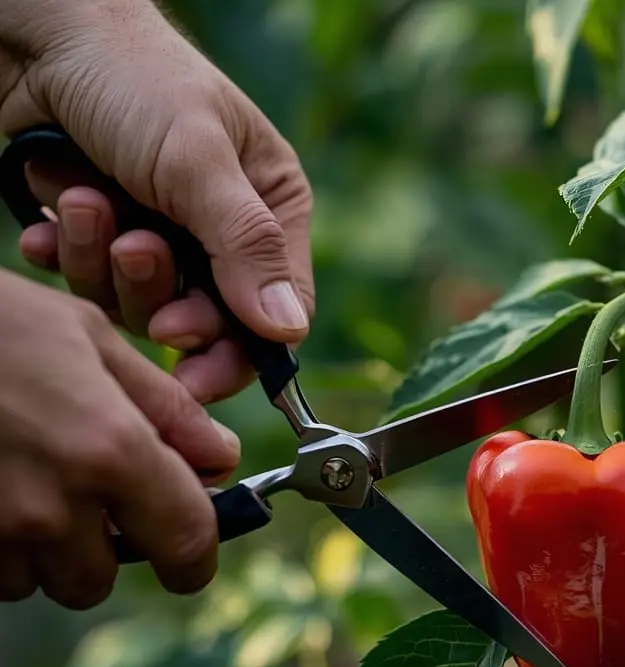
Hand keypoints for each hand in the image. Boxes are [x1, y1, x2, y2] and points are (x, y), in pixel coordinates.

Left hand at [0, 0, 313, 404]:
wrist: (32, 30)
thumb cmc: (134, 79)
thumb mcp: (199, 163)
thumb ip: (247, 249)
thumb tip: (290, 331)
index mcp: (269, 211)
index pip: (273, 313)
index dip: (235, 352)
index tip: (193, 373)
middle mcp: (219, 232)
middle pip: (203, 320)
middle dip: (157, 294)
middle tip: (134, 252)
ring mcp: (159, 233)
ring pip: (137, 302)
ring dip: (100, 260)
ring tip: (83, 200)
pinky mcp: (103, 232)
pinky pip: (88, 279)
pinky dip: (64, 253)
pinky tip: (48, 213)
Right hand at [0, 269, 240, 607]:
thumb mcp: (88, 338)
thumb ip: (166, 408)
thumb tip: (222, 458)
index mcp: (110, 450)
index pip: (186, 546)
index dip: (193, 560)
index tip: (186, 556)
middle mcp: (52, 505)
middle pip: (99, 579)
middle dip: (99, 549)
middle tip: (79, 497)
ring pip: (36, 580)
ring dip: (39, 550)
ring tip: (20, 480)